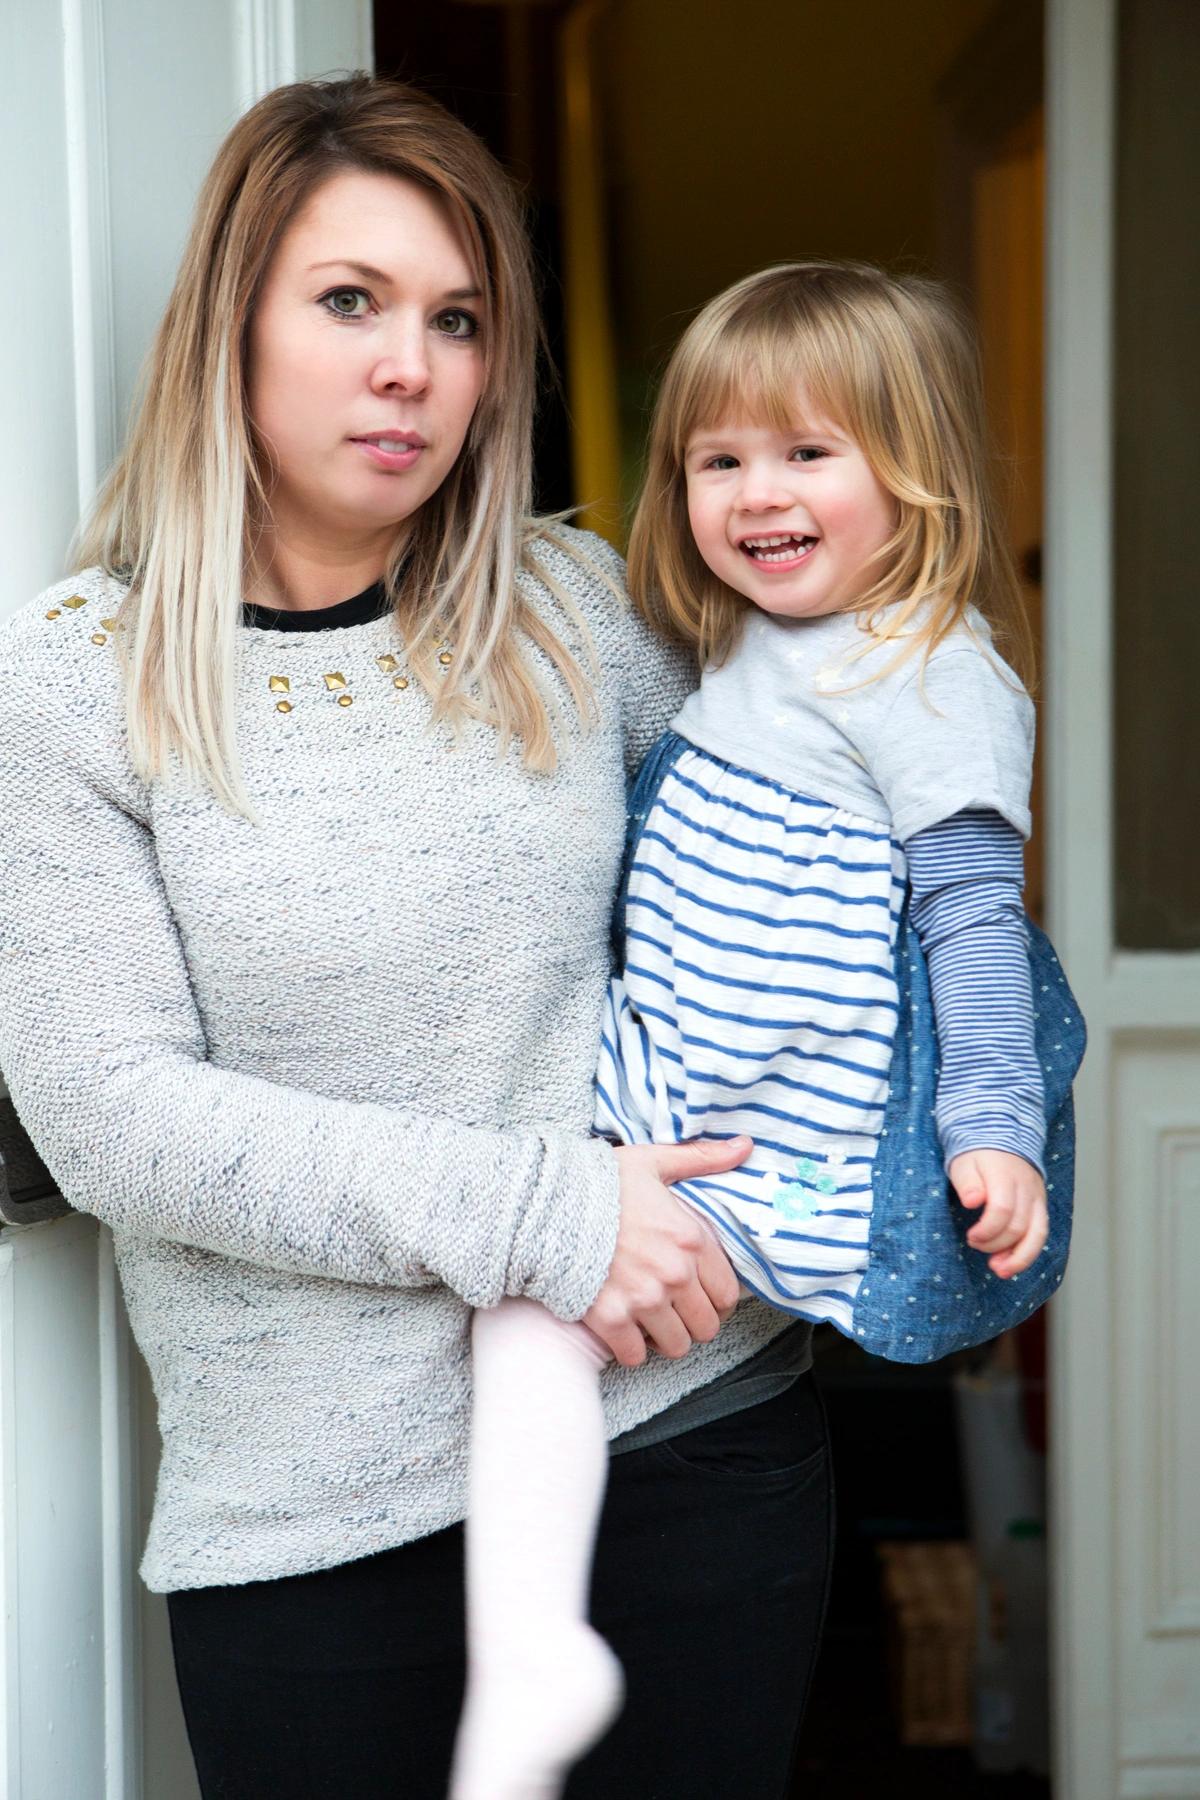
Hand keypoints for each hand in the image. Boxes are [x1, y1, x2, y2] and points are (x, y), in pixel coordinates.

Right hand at [584, 1137, 749, 1367]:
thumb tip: (745, 1147)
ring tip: (651, 1320)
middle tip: (676, 1310)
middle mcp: (673, 1274)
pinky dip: (630, 1348)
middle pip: (706, 1326)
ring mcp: (642, 1299)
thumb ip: (702, 1159)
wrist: (543, 1204)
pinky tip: (622, 1328)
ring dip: (665, 1338)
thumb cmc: (599, 1182)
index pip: (728, 1293)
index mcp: (690, 1239)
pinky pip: (634, 1356)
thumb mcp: (653, 1162)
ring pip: (676, 1346)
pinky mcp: (610, 1319)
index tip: (702, 1296)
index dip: (717, 1299)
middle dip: (693, 1321)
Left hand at [948, 1149, 1047, 1277]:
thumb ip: (968, 1182)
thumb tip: (972, 1201)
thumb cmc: (977, 1154)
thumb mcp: (964, 1162)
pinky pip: (1040, 1234)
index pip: (1003, 1210)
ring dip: (1019, 1258)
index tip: (971, 1237)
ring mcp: (1037, 1198)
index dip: (987, 1230)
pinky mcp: (1040, 1207)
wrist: (1001, 1137)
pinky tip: (1011, 1263)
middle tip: (974, 1244)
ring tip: (1000, 1271)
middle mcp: (1027, 1189)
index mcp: (1006, 1176)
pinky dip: (1027, 1252)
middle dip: (996, 1244)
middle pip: (1019, 1226)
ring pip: (1037, 1235)